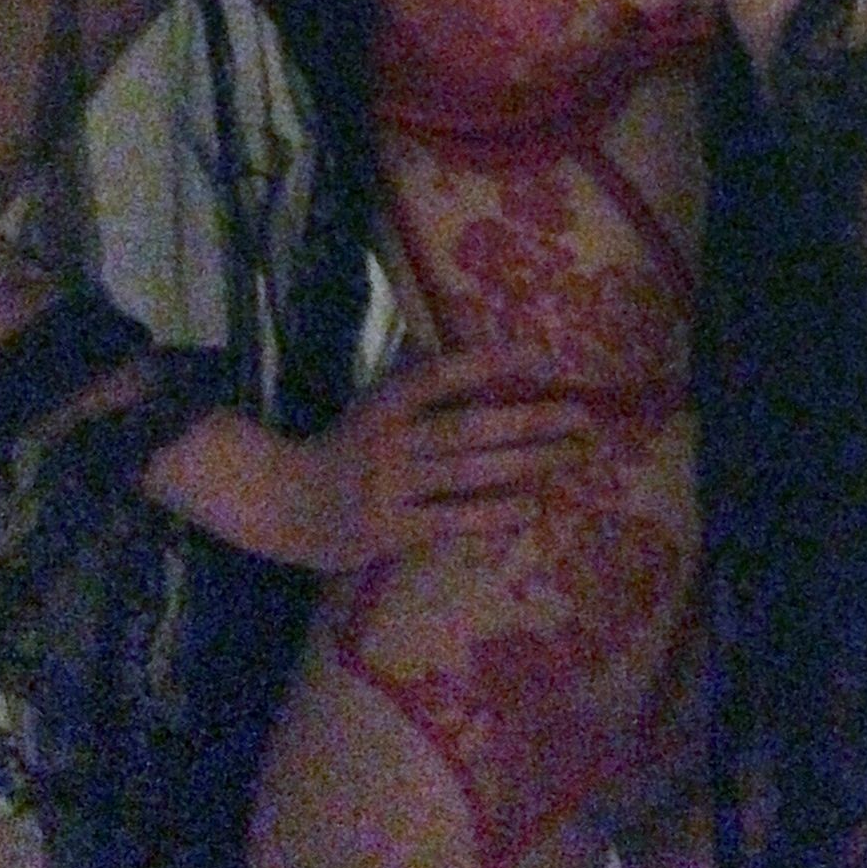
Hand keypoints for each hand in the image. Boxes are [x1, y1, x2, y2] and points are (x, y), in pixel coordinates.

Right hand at [287, 346, 593, 572]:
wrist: (282, 504)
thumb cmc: (343, 447)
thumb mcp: (373, 402)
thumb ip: (417, 378)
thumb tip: (474, 338)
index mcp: (385, 401)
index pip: (443, 373)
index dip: (491, 361)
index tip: (542, 354)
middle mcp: (389, 439)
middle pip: (470, 425)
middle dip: (532, 420)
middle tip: (584, 417)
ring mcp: (389, 486)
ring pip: (469, 472)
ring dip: (528, 463)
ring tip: (573, 455)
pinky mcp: (390, 529)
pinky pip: (451, 519)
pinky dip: (493, 513)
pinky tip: (531, 507)